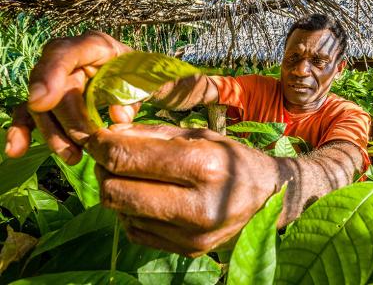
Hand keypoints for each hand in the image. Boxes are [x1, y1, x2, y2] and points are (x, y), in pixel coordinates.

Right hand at [5, 31, 138, 163]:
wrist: (136, 77)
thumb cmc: (139, 75)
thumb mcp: (144, 83)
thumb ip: (133, 97)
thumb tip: (118, 117)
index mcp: (95, 45)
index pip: (65, 54)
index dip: (50, 76)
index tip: (41, 103)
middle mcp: (68, 58)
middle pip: (55, 92)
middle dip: (67, 124)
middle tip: (84, 147)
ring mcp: (56, 78)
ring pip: (42, 108)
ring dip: (53, 135)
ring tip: (72, 157)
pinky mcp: (50, 98)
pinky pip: (31, 114)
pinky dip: (24, 131)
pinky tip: (17, 149)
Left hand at [87, 124, 281, 256]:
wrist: (268, 196)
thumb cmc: (233, 158)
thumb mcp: (198, 135)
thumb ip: (152, 134)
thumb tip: (109, 134)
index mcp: (202, 165)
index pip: (127, 158)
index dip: (100, 145)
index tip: (93, 136)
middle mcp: (196, 205)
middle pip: (115, 191)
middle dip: (103, 170)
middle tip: (110, 156)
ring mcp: (191, 235)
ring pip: (121, 213)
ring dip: (117, 190)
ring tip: (133, 176)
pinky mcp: (187, 251)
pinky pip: (136, 231)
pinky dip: (132, 211)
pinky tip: (148, 197)